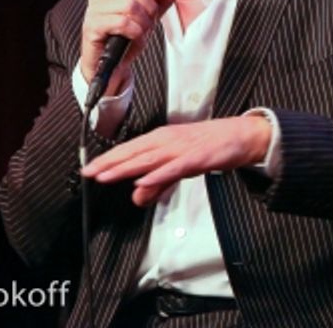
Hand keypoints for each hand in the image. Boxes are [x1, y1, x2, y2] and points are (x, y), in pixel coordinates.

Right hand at [80, 0, 185, 93]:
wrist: (112, 66)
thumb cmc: (127, 39)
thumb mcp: (150, 17)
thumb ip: (163, 0)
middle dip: (149, 7)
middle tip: (150, 22)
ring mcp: (94, 11)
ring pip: (128, 4)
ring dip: (143, 21)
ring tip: (142, 31)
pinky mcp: (92, 27)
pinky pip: (121, 22)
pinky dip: (135, 31)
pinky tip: (134, 37)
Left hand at [80, 115, 272, 205]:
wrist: (243, 135)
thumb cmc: (212, 146)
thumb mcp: (180, 166)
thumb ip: (159, 183)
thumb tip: (137, 196)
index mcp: (164, 139)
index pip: (131, 149)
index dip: (110, 159)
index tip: (90, 168)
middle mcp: (170, 140)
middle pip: (135, 152)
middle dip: (111, 163)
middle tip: (90, 172)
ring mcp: (183, 147)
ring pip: (149, 158)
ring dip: (126, 167)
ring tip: (107, 175)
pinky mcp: (197, 157)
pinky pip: (175, 167)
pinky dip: (158, 174)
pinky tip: (144, 180)